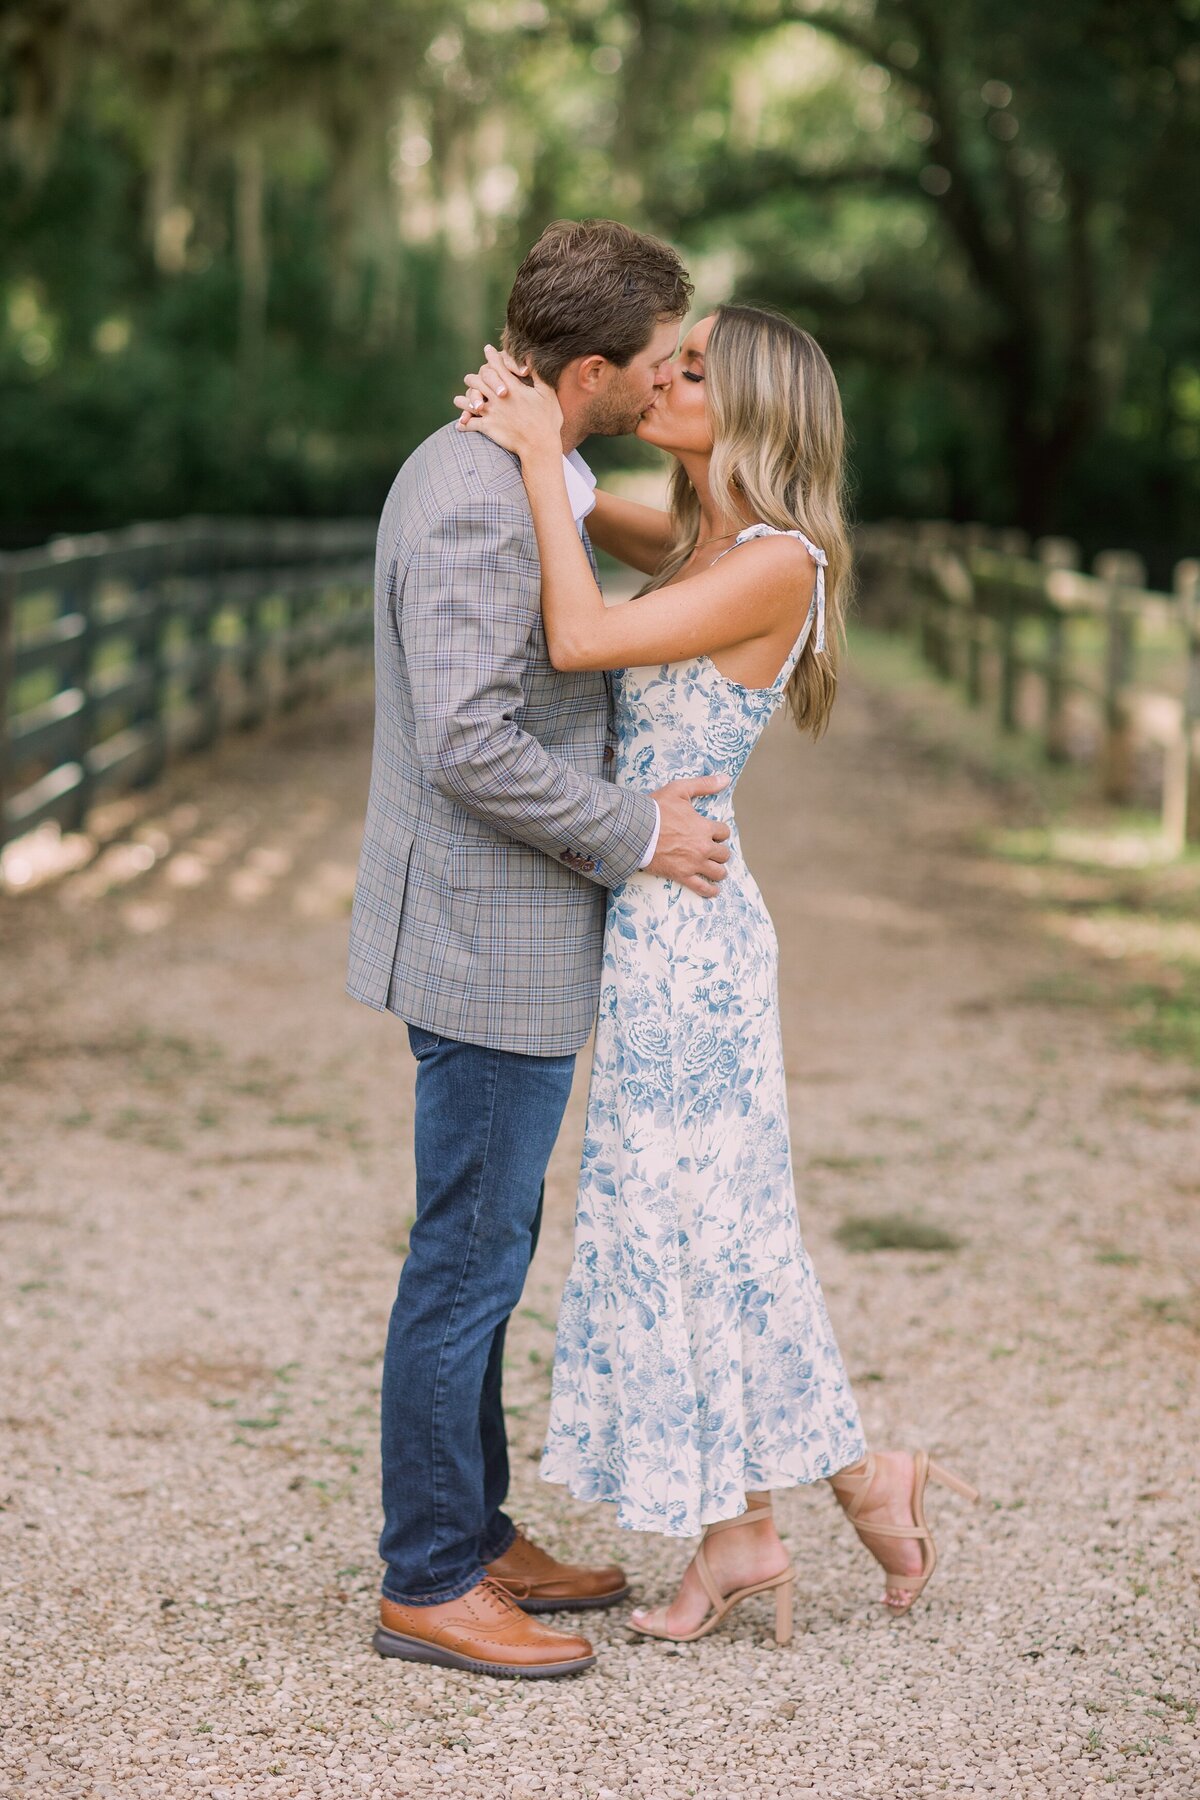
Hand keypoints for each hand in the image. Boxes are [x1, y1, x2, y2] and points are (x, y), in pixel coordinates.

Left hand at [454, 345, 562, 460]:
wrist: (539, 446)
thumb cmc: (547, 419)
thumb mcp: (547, 393)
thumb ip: (537, 373)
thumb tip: (531, 355)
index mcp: (512, 386)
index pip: (497, 365)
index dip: (491, 355)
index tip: (487, 349)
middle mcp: (498, 397)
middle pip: (478, 379)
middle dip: (474, 378)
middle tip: (471, 378)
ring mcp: (491, 412)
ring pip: (469, 400)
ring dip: (464, 399)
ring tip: (458, 400)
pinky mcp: (488, 427)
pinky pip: (470, 423)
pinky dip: (464, 424)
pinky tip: (460, 424)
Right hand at [647, 776, 731, 897]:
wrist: (635, 830)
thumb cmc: (656, 809)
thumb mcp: (680, 790)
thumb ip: (704, 784)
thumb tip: (725, 778)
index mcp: (705, 827)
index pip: (724, 832)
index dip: (719, 832)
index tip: (713, 833)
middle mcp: (703, 847)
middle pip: (724, 854)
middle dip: (720, 852)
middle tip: (713, 851)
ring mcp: (694, 863)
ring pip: (718, 872)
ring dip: (718, 870)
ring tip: (716, 870)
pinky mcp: (682, 875)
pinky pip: (702, 887)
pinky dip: (710, 890)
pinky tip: (713, 891)